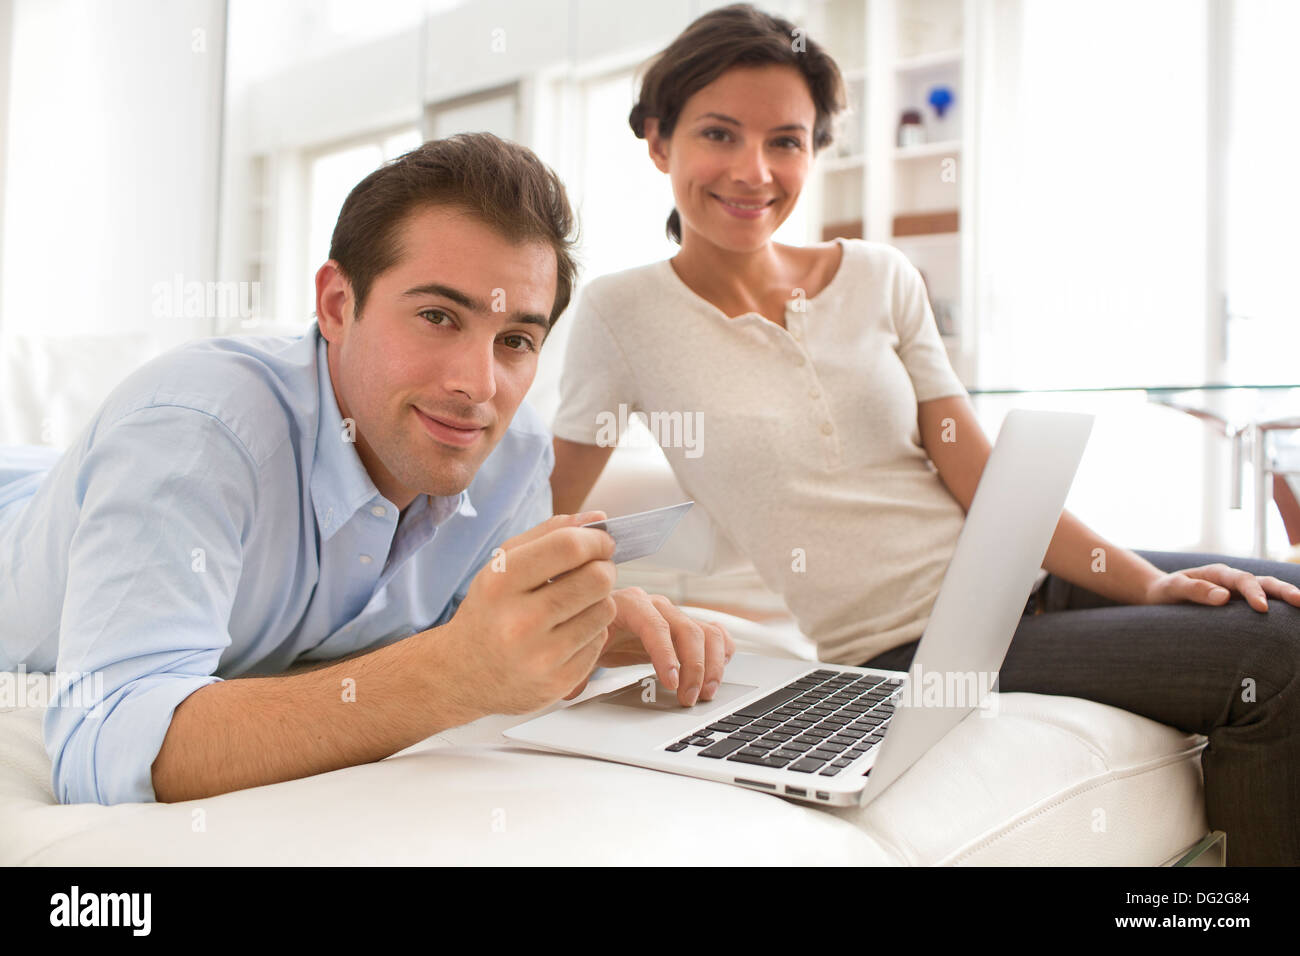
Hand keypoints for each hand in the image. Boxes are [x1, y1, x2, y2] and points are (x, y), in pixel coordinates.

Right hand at [438, 512, 617, 714]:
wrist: (461, 674)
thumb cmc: (490, 610)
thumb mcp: (504, 564)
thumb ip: (550, 534)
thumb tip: (601, 519)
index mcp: (500, 582)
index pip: (568, 547)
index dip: (596, 540)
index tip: (602, 542)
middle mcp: (519, 622)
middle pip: (596, 578)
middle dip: (604, 568)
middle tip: (594, 571)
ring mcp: (541, 657)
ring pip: (605, 609)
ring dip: (598, 601)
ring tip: (575, 605)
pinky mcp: (559, 682)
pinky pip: (600, 640)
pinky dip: (591, 631)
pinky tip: (568, 633)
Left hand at [563, 587, 734, 706]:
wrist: (594, 619)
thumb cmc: (589, 632)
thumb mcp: (579, 647)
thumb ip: (575, 667)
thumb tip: (571, 689)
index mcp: (627, 604)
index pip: (654, 625)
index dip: (666, 655)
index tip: (671, 683)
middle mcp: (655, 604)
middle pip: (687, 629)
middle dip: (693, 667)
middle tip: (689, 698)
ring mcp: (673, 614)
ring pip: (705, 631)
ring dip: (711, 664)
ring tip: (705, 692)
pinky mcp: (685, 626)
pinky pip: (713, 632)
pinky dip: (721, 650)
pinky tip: (719, 670)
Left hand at [1142, 562, 1299, 612]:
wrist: (1160, 594)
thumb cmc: (1165, 592)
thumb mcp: (1172, 589)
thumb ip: (1194, 590)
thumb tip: (1223, 597)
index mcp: (1217, 574)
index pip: (1241, 580)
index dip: (1253, 592)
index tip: (1262, 607)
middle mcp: (1232, 581)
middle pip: (1263, 581)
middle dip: (1283, 590)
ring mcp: (1238, 593)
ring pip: (1269, 591)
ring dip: (1287, 597)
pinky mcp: (1240, 605)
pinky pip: (1263, 604)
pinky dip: (1279, 610)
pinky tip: (1291, 623)